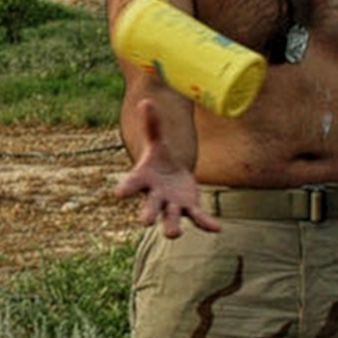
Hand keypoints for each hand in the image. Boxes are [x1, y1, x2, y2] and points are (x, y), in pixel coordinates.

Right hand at [116, 96, 217, 237]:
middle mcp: (155, 196)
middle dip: (148, 214)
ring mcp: (172, 205)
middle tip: (144, 222)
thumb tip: (146, 102)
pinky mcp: (189, 208)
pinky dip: (207, 223)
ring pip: (171, 218)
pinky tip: (218, 228)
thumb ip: (153, 125)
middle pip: (150, 207)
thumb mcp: (157, 141)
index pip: (131, 184)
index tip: (119, 193)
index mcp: (143, 180)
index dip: (125, 188)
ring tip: (172, 235)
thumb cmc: (159, 159)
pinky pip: (198, 218)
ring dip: (171, 227)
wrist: (172, 174)